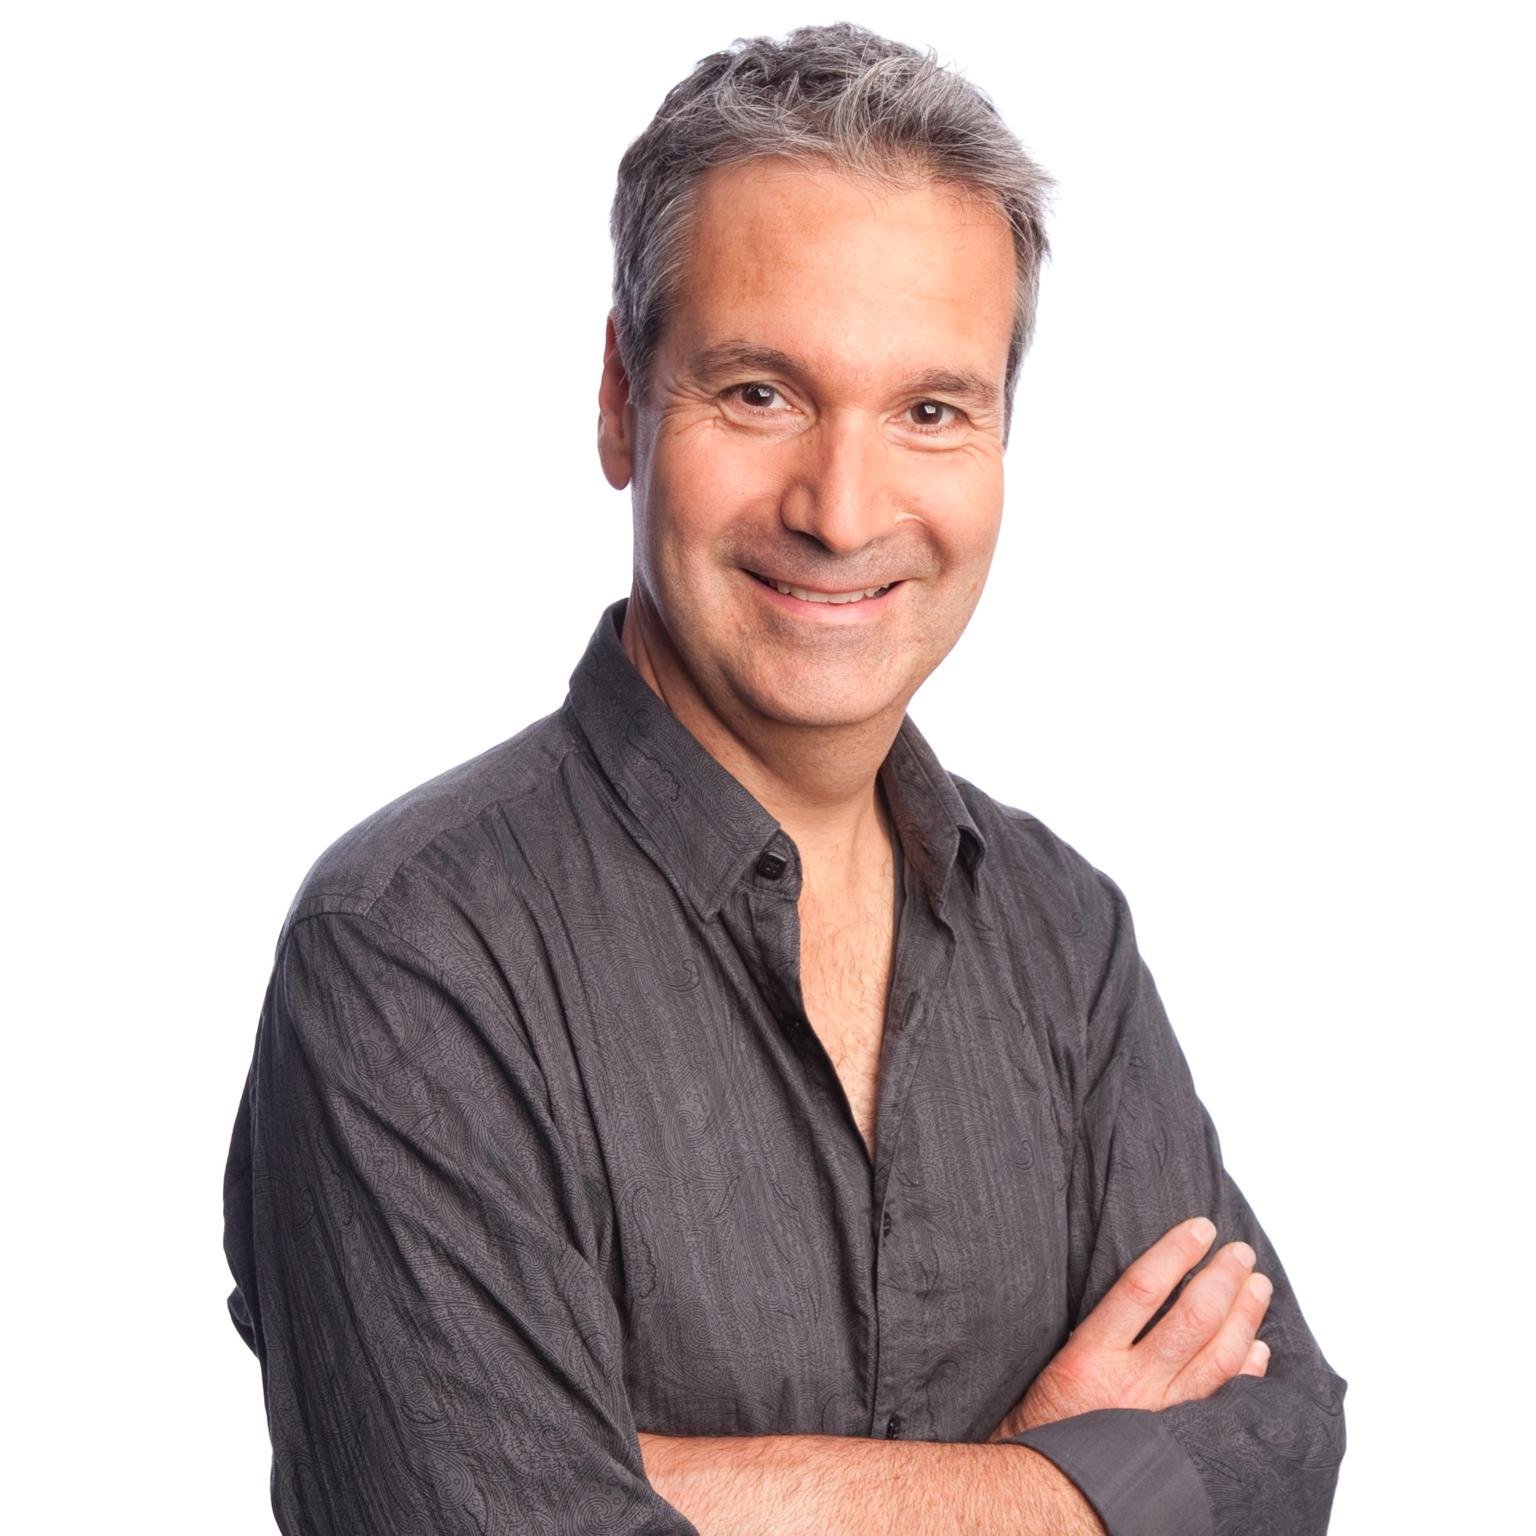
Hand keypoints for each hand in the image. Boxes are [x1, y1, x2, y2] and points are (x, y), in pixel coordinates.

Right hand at [989, 1217, 1272, 1440]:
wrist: (1048, 1490)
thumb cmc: (1047, 1421)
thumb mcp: (1058, 1361)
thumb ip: (1101, 1329)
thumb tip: (1148, 1286)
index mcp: (1090, 1357)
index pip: (1141, 1289)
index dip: (1175, 1253)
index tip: (1198, 1228)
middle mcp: (1131, 1386)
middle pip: (1191, 1320)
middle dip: (1222, 1279)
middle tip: (1239, 1252)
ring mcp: (1161, 1417)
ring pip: (1217, 1359)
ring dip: (1244, 1316)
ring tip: (1257, 1284)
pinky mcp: (1179, 1443)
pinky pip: (1225, 1401)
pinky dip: (1246, 1371)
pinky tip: (1258, 1349)